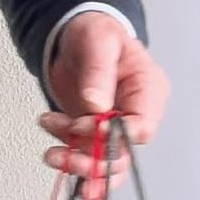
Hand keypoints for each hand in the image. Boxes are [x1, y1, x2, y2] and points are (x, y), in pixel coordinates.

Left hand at [39, 11, 168, 197]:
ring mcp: (113, 127)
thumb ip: (99, 72)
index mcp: (147, 91)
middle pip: (123, 154)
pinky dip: (70, 163)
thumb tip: (95, 105)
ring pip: (105, 164)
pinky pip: (86, 158)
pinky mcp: (91, 134)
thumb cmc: (95, 33)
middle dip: (92, 159)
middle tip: (63, 154)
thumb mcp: (99, 42)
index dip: (114, 134)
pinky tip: (54, 155)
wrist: (74, 36)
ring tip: (52, 155)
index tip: (84, 125)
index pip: (142, 126)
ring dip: (78, 166)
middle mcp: (134, 114)